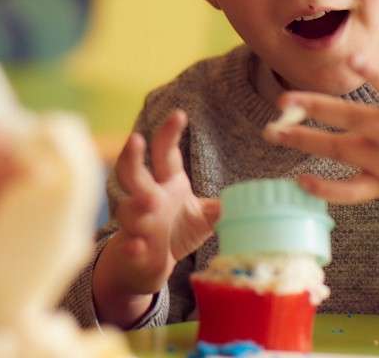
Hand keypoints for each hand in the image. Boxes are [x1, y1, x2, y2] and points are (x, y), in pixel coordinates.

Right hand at [103, 110, 219, 297]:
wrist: (147, 264)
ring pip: (126, 208)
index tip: (179, 115)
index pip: (164, 153)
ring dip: (135, 205)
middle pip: (132, 172)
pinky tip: (137, 246)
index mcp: (166, 183)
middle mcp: (146, 197)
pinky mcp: (132, 248)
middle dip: (132, 156)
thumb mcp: (202, 217)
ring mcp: (136, 222)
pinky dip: (132, 246)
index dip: (169, 133)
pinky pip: (128, 245)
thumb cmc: (174, 231)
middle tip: (136, 139)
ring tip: (150, 202)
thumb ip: (221, 206)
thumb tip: (251, 199)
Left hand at [265, 28, 378, 218]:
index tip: (354, 61)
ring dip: (304, 141)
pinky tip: (301, 181)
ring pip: (340, 151)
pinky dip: (326, 189)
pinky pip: (351, 191)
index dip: (376, 74)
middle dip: (314, 108)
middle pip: (351, 119)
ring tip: (274, 132)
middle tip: (282, 101)